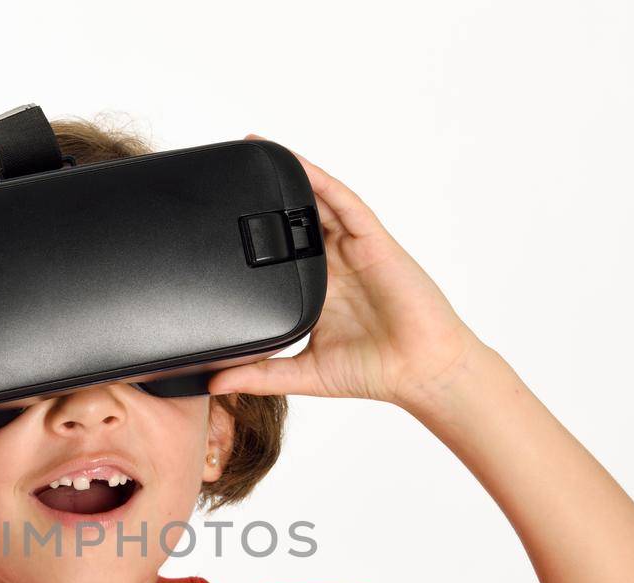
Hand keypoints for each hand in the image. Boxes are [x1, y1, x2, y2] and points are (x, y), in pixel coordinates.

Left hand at [207, 136, 489, 408]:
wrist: (420, 371)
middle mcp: (334, 264)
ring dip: (291, 176)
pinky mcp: (373, 242)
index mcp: (316, 290)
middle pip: (295, 219)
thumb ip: (260, 374)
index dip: (253, 233)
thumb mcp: (302, 374)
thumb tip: (214, 383)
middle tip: (230, 169)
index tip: (217, 220)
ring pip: (318, 202)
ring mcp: (354, 250)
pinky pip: (346, 203)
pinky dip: (322, 182)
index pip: (279, 252)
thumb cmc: (375, 370)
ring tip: (257, 148)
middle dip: (266, 195)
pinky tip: (299, 167)